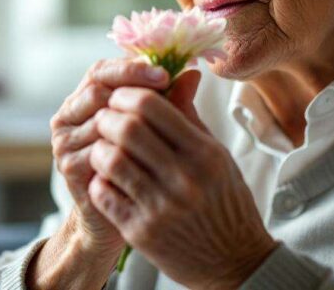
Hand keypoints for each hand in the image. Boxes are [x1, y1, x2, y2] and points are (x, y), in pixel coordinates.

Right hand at [49, 57, 171, 253]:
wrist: (125, 210)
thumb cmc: (143, 162)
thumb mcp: (157, 128)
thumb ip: (170, 101)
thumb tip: (194, 74)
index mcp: (86, 96)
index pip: (102, 70)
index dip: (132, 69)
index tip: (165, 74)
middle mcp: (70, 115)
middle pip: (96, 90)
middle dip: (132, 91)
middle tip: (165, 93)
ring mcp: (66, 141)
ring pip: (97, 120)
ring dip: (130, 121)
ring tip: (162, 124)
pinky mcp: (69, 168)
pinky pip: (96, 152)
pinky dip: (122, 150)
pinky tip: (148, 153)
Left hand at [89, 70, 277, 288]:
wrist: (234, 260)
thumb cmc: (225, 201)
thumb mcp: (217, 155)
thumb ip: (191, 115)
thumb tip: (182, 73)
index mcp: (204, 153)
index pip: (152, 107)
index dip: (128, 94)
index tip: (122, 95)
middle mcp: (183, 179)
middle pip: (127, 128)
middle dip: (108, 115)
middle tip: (106, 116)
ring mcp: (161, 207)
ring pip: (111, 159)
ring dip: (101, 146)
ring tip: (104, 145)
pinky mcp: (141, 232)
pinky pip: (105, 194)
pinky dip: (99, 179)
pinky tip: (106, 176)